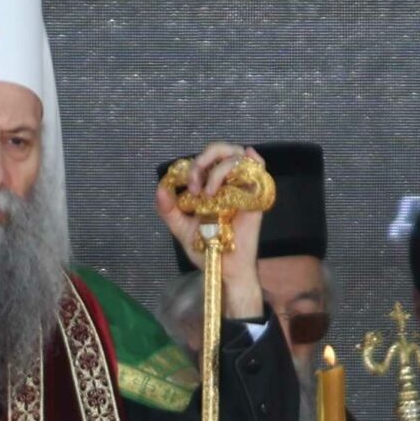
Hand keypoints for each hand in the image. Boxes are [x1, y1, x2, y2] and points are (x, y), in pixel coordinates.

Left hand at [154, 143, 266, 320]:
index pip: (203, 160)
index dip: (192, 165)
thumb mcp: (181, 228)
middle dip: (204, 160)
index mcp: (209, 186)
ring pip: (236, 157)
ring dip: (219, 168)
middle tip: (195, 184)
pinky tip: (248, 158)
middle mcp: (226, 183)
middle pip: (221, 150)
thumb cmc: (207, 249)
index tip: (186, 186)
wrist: (224, 270)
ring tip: (209, 192)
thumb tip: (160, 188)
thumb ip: (168, 209)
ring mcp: (242, 189)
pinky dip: (254, 160)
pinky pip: (259, 171)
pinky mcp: (255, 198)